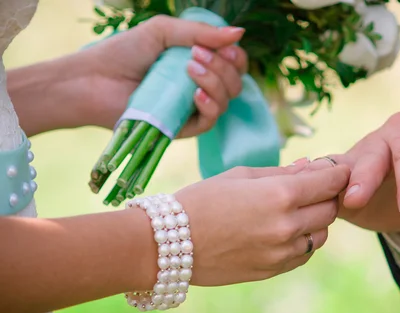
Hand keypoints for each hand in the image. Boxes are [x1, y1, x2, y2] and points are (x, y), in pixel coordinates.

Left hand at [79, 15, 247, 136]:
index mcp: (199, 63)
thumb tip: (241, 33)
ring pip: (226, 101)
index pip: (234, 63)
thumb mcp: (162, 31)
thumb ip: (200, 32)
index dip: (236, 56)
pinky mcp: (181, 128)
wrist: (93, 80)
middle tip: (196, 55)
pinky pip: (209, 122)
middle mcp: (200, 86)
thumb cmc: (123, 52)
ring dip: (215, 83)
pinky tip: (196, 94)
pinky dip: (209, 106)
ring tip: (189, 69)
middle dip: (224, 67)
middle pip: (235, 83)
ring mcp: (191, 108)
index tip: (224, 47)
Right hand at [172, 160, 349, 285]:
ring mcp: (281, 252)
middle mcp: (287, 225)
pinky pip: (304, 254)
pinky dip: (304, 241)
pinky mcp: (273, 270)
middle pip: (330, 209)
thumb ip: (281, 172)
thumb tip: (311, 167)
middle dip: (328, 196)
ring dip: (316, 221)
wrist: (167, 243)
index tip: (337, 170)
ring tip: (296, 211)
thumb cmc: (202, 199)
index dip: (338, 173)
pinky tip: (285, 231)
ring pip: (321, 235)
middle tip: (315, 188)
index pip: (330, 182)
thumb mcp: (241, 175)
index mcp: (280, 195)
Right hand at [311, 111, 399, 237]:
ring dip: (334, 184)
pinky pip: (323, 185)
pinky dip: (313, 193)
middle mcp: (380, 140)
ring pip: (341, 168)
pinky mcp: (341, 183)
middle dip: (364, 177)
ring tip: (323, 203)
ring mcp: (356, 161)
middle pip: (370, 155)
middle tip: (357, 201)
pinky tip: (301, 203)